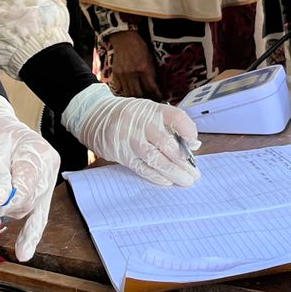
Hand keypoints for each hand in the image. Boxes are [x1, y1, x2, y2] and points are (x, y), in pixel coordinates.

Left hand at [0, 93, 59, 261]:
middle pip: (28, 201)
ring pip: (27, 209)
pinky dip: (28, 232)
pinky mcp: (34, 190)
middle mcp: (47, 170)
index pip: (27, 187)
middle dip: (1, 209)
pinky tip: (24, 251)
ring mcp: (43, 181)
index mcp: (41, 156)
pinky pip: (35, 215)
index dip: (7, 200)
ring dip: (4, 215)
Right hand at [61, 83, 198, 185]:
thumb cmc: (130, 117)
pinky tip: (167, 181)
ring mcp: (130, 138)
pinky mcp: (121, 153)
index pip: (176, 117)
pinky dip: (155, 175)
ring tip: (185, 180)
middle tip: (195, 174)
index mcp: (152, 110)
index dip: (188, 131)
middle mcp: (142, 122)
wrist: (95, 116)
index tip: (194, 145)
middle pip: (167, 143)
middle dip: (184, 161)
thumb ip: (170, 126)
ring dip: (173, 172)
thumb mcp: (149, 112)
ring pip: (155, 158)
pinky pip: (141, 167)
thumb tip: (193, 146)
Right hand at [107, 29, 162, 99]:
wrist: (125, 39)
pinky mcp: (115, 74)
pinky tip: (130, 92)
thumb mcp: (150, 59)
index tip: (160, 99)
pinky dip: (125, 92)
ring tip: (141, 99)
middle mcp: (132, 73)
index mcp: (144, 69)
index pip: (151, 88)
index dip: (157, 96)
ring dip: (136, 98)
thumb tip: (156, 87)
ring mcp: (123, 74)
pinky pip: (120, 89)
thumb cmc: (140, 47)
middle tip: (151, 101)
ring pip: (129, 94)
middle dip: (146, 99)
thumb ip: (152, 73)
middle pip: (139, 94)